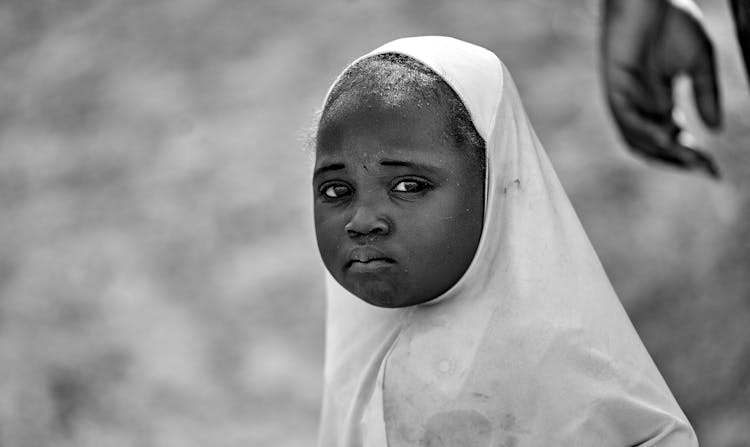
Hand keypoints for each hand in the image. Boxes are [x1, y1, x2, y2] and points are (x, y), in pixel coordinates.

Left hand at [601, 0, 721, 177]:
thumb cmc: (672, 23)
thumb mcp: (699, 63)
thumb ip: (706, 95)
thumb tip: (714, 130)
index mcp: (659, 102)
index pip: (674, 139)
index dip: (692, 157)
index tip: (714, 171)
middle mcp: (640, 105)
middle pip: (655, 147)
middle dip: (679, 161)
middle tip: (703, 169)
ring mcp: (626, 99)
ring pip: (637, 140)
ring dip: (662, 152)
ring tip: (688, 157)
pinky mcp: (614, 89)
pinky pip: (626, 120)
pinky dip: (644, 132)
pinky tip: (666, 137)